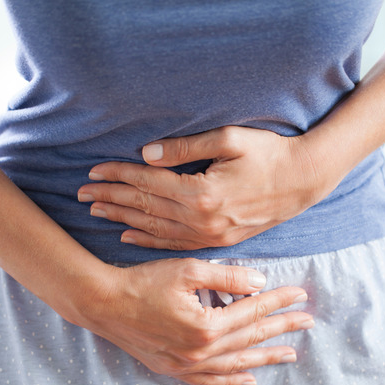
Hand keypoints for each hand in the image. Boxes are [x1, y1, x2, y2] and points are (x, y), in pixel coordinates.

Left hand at [78, 126, 334, 249]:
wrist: (303, 181)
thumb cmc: (269, 154)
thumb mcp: (229, 140)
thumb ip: (185, 147)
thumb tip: (147, 153)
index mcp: (202, 193)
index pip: (148, 184)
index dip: (118, 176)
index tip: (93, 171)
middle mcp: (202, 220)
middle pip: (145, 208)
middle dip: (111, 199)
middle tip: (81, 194)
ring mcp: (209, 235)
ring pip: (155, 229)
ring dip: (123, 219)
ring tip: (96, 212)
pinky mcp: (217, 242)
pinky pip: (174, 244)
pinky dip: (148, 240)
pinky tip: (128, 236)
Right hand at [80, 258, 313, 384]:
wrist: (103, 303)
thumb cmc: (143, 282)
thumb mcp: (187, 269)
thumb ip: (227, 276)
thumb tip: (260, 282)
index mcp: (206, 325)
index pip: (252, 312)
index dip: (278, 302)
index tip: (300, 295)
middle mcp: (200, 351)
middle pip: (250, 339)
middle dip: (281, 329)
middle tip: (308, 322)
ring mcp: (187, 364)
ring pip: (236, 363)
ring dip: (265, 357)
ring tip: (290, 354)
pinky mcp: (173, 369)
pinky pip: (210, 379)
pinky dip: (232, 379)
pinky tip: (249, 377)